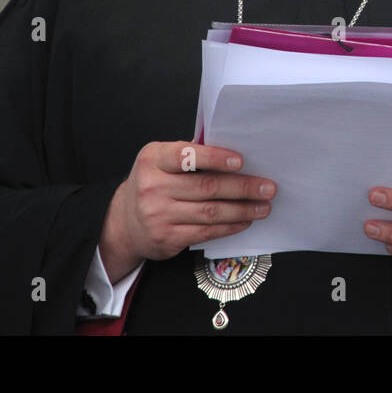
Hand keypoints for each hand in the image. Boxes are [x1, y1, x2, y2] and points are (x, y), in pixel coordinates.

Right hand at [99, 141, 276, 282]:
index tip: (241, 161)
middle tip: (268, 187)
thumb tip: (235, 155)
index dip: (215, 158)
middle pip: (206, 186)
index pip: (186, 155)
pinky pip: (205, 231)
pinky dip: (229, 226)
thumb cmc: (152, 184)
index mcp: (153, 159)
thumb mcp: (160, 161)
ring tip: (263, 206)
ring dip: (243, 209)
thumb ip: (190, 155)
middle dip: (242, 187)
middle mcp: (152, 186)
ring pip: (210, 211)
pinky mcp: (166, 238)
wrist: (123, 223)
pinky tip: (245, 221)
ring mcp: (158, 214)